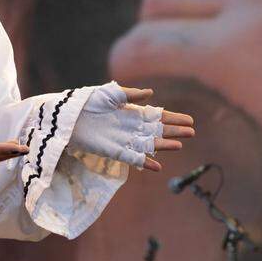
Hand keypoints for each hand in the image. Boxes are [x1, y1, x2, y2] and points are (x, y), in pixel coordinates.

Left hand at [67, 83, 194, 171]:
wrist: (69, 117)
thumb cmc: (88, 102)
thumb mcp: (111, 94)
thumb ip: (131, 95)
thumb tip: (151, 94)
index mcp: (132, 112)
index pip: (157, 116)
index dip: (173, 118)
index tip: (189, 120)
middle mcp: (131, 127)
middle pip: (158, 131)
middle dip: (174, 131)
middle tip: (192, 132)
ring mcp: (124, 140)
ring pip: (149, 145)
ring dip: (164, 146)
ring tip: (179, 145)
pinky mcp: (114, 151)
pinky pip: (133, 159)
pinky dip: (145, 163)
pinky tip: (158, 167)